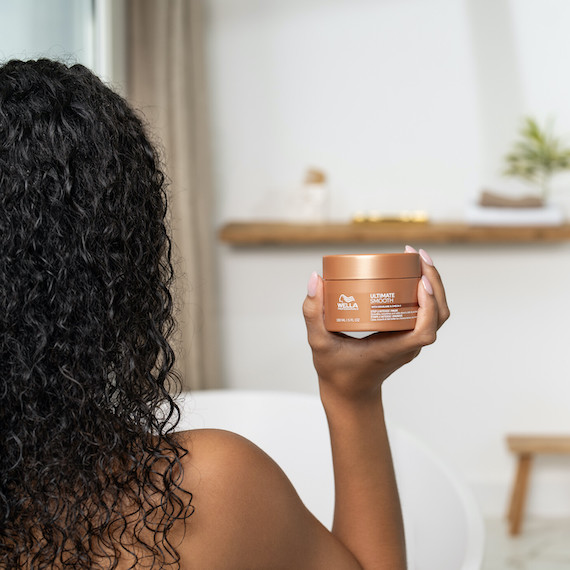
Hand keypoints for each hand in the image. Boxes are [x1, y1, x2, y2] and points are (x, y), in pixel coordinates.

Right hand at [302, 247, 448, 402]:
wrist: (349, 393)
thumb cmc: (336, 372)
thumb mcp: (318, 342)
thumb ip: (312, 312)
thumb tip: (315, 279)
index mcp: (392, 350)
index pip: (425, 331)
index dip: (430, 305)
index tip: (421, 281)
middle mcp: (407, 346)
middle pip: (438, 316)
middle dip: (434, 282)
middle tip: (416, 255)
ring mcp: (410, 343)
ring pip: (437, 315)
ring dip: (434, 286)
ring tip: (417, 260)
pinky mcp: (407, 338)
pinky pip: (427, 315)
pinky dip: (426, 294)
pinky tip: (412, 275)